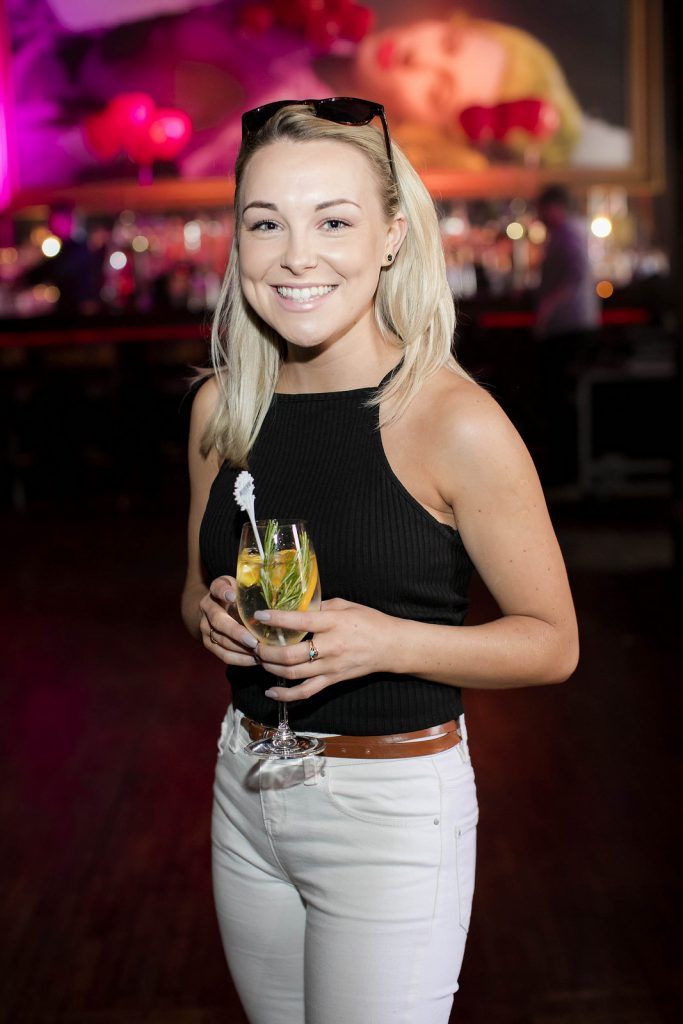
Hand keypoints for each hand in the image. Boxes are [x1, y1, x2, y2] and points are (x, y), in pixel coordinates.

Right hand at [198, 575, 259, 666]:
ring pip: (221, 640)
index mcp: (216, 590)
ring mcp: (205, 626)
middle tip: (253, 641)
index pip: (217, 588)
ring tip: (259, 653)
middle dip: (236, 632)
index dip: (224, 592)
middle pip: (218, 621)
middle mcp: (207, 608)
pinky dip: (240, 659)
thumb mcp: (241, 586)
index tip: (233, 597)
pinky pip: (223, 654)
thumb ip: (252, 589)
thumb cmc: (237, 596)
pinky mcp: (208, 643)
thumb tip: (278, 596)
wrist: (214, 608)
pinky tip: (255, 659)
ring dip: (240, 648)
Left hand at [253, 598, 397, 701]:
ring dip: (270, 668)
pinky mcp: (332, 680)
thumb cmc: (369, 621)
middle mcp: (330, 647)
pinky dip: (285, 696)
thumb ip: (319, 606)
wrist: (391, 646)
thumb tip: (294, 606)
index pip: (299, 621)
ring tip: (259, 660)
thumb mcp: (345, 605)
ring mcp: (330, 667)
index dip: (276, 619)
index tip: (259, 615)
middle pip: (290, 655)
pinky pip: (305, 692)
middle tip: (254, 643)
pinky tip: (271, 692)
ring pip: (292, 674)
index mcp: (333, 623)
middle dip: (266, 651)